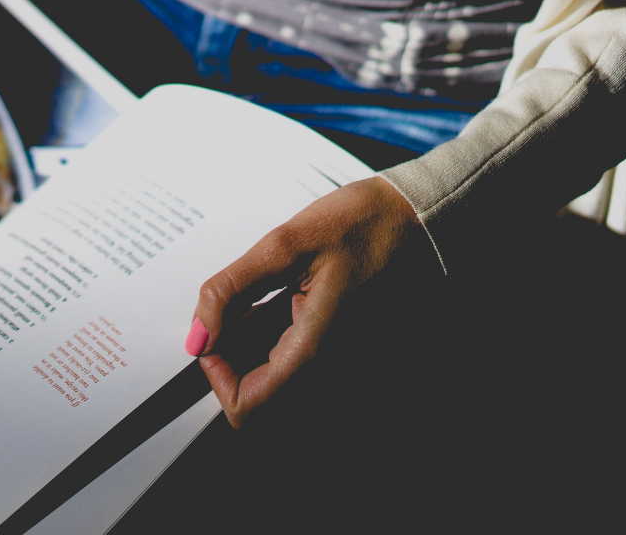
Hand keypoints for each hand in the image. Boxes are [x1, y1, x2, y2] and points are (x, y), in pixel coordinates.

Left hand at [186, 176, 438, 428]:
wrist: (427, 217)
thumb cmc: (367, 223)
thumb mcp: (285, 244)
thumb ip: (232, 289)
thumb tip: (198, 334)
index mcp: (317, 350)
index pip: (247, 408)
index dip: (217, 375)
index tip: (215, 331)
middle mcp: (336, 371)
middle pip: (262, 397)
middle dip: (236, 355)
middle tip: (240, 305)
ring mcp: (347, 366)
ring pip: (282, 382)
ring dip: (258, 346)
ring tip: (268, 294)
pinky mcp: (352, 353)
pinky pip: (305, 365)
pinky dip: (281, 339)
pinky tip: (287, 297)